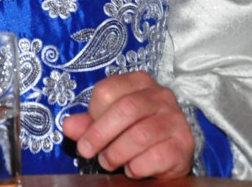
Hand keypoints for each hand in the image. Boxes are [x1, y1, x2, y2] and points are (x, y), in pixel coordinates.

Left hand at [61, 71, 192, 178]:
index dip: (93, 113)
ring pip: (140, 135)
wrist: (169, 154)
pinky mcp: (184, 144)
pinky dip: (137, 167)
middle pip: (125, 109)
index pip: (107, 90)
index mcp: (139, 82)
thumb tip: (68, 126)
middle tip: (87, 151)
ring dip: (116, 153)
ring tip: (108, 162)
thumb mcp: (108, 123)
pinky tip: (132, 169)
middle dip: (99, 134)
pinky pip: (156, 156)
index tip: (87, 131)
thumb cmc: (133, 131)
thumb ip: (87, 123)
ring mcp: (176, 119)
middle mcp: (161, 95)